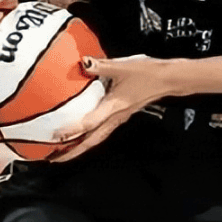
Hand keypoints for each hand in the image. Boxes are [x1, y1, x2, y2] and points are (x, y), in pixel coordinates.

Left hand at [48, 54, 173, 161]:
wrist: (167, 79)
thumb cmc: (147, 74)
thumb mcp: (122, 67)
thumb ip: (100, 66)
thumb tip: (83, 63)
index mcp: (113, 107)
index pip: (88, 124)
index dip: (71, 131)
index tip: (55, 136)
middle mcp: (115, 117)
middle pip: (91, 141)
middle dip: (72, 152)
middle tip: (54, 158)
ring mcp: (118, 118)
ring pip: (96, 138)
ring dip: (80, 147)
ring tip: (64, 152)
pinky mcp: (121, 115)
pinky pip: (101, 131)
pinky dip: (89, 137)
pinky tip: (82, 135)